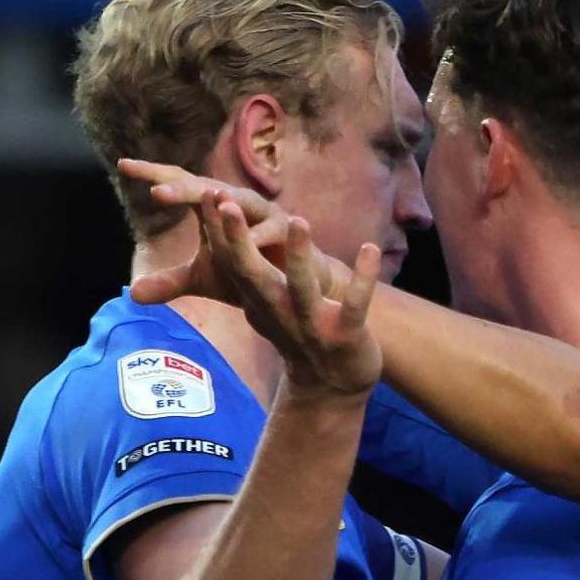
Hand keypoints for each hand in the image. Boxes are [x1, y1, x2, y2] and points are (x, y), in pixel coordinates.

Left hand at [119, 158, 300, 310]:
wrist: (294, 284)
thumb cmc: (248, 270)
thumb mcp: (206, 278)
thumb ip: (172, 282)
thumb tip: (133, 294)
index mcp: (212, 207)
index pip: (179, 185)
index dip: (152, 174)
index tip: (123, 164)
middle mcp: (236, 203)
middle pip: (206, 187)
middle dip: (183, 187)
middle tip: (157, 190)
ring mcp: (263, 214)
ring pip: (242, 203)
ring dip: (226, 202)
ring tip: (208, 198)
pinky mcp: (287, 232)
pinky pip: (273, 231)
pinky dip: (263, 235)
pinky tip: (251, 242)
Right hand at [191, 194, 384, 402]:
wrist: (330, 387)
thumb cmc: (296, 336)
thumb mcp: (262, 309)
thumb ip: (240, 279)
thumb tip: (210, 251)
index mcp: (258, 299)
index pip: (230, 261)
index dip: (218, 229)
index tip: (209, 191)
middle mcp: (278, 310)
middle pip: (251, 272)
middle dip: (237, 239)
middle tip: (225, 203)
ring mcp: (312, 323)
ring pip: (301, 288)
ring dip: (298, 255)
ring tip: (299, 220)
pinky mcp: (345, 334)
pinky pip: (355, 303)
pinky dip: (362, 278)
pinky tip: (371, 248)